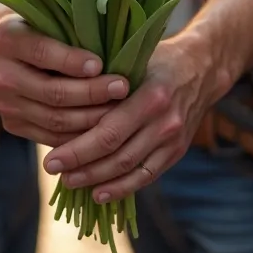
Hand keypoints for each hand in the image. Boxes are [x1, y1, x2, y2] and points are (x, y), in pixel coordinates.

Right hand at [0, 13, 129, 146]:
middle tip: (122, 87)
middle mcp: (1, 75)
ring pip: (54, 119)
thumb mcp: (43, 17)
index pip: (43, 53)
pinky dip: (79, 135)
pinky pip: (51, 137)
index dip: (73, 61)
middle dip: (92, 92)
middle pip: (52, 92)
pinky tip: (102, 127)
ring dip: (91, 118)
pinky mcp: (11, 125)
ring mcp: (4, 104)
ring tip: (120, 109)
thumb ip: (67, 30)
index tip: (101, 65)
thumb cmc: (34, 25)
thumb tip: (112, 47)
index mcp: (5, 39)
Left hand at [42, 34, 232, 201]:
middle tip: (51, 169)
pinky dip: (123, 188)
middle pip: (117, 155)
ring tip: (69, 181)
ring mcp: (173, 140)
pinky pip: (147, 176)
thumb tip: (60, 98)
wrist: (202, 68)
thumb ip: (104, 81)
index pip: (109, 131)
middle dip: (81, 167)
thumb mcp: (132, 59)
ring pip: (130, 170)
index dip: (78, 150)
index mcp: (151, 95)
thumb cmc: (158, 58)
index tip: (50, 157)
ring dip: (97, 180)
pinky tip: (99, 193)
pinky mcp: (177, 152)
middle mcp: (165, 122)